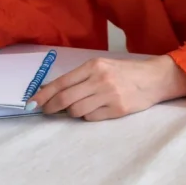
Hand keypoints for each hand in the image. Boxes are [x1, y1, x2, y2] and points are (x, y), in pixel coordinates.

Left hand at [26, 55, 185, 120]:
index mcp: (93, 66)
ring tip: (76, 108)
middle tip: (46, 111)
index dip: (43, 95)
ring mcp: (109, 96)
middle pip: (65, 99)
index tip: (31, 103)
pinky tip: (94, 110)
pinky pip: (91, 118)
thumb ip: (80, 78)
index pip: (61, 83)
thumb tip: (52, 91)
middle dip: (51, 108)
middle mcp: (99, 80)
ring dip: (72, 113)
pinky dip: (88, 116)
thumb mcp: (102, 67)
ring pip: (77, 111)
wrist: (154, 79)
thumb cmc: (125, 72)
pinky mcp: (117, 110)